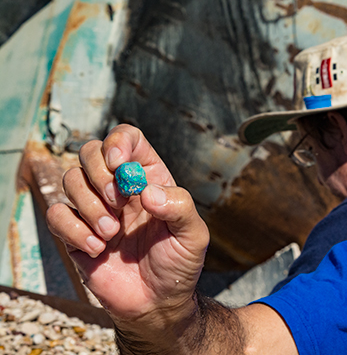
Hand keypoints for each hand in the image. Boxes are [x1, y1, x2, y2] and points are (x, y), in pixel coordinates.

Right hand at [46, 124, 208, 324]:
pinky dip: (73, 229)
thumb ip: (179, 207)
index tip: (119, 163)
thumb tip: (147, 191)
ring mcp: (96, 209)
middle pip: (91, 152)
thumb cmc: (179, 265)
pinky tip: (97, 250)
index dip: (119, 141)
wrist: (158, 303)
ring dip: (90, 206)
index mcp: (149, 178)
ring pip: (71, 179)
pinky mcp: (75, 233)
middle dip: (100, 174)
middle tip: (118, 204)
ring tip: (112, 234)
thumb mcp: (194, 235)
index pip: (127, 139)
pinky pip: (57, 214)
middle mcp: (119, 188)